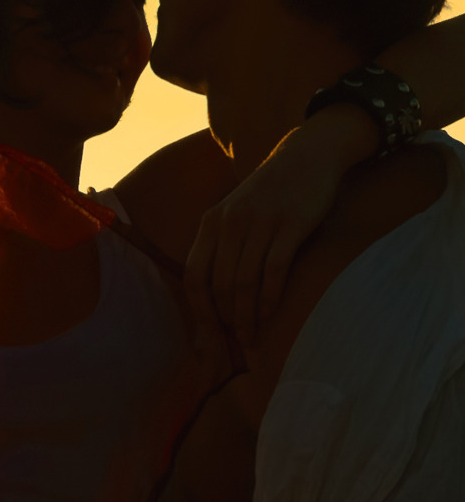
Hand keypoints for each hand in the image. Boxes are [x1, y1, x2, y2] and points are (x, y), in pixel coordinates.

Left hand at [184, 102, 376, 347]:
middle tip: (233, 346)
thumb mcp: (235, 213)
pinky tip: (269, 315)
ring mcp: (259, 224)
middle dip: (223, 321)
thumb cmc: (271, 193)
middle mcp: (228, 224)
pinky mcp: (289, 225)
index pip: (193, 277)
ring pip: (243, 282)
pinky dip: (269, 298)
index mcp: (210, 223)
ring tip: (251, 340)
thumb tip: (215, 294)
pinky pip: (273, 270)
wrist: (308, 155)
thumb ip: (223, 246)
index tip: (206, 338)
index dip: (198, 311)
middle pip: (217, 285)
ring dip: (246, 316)